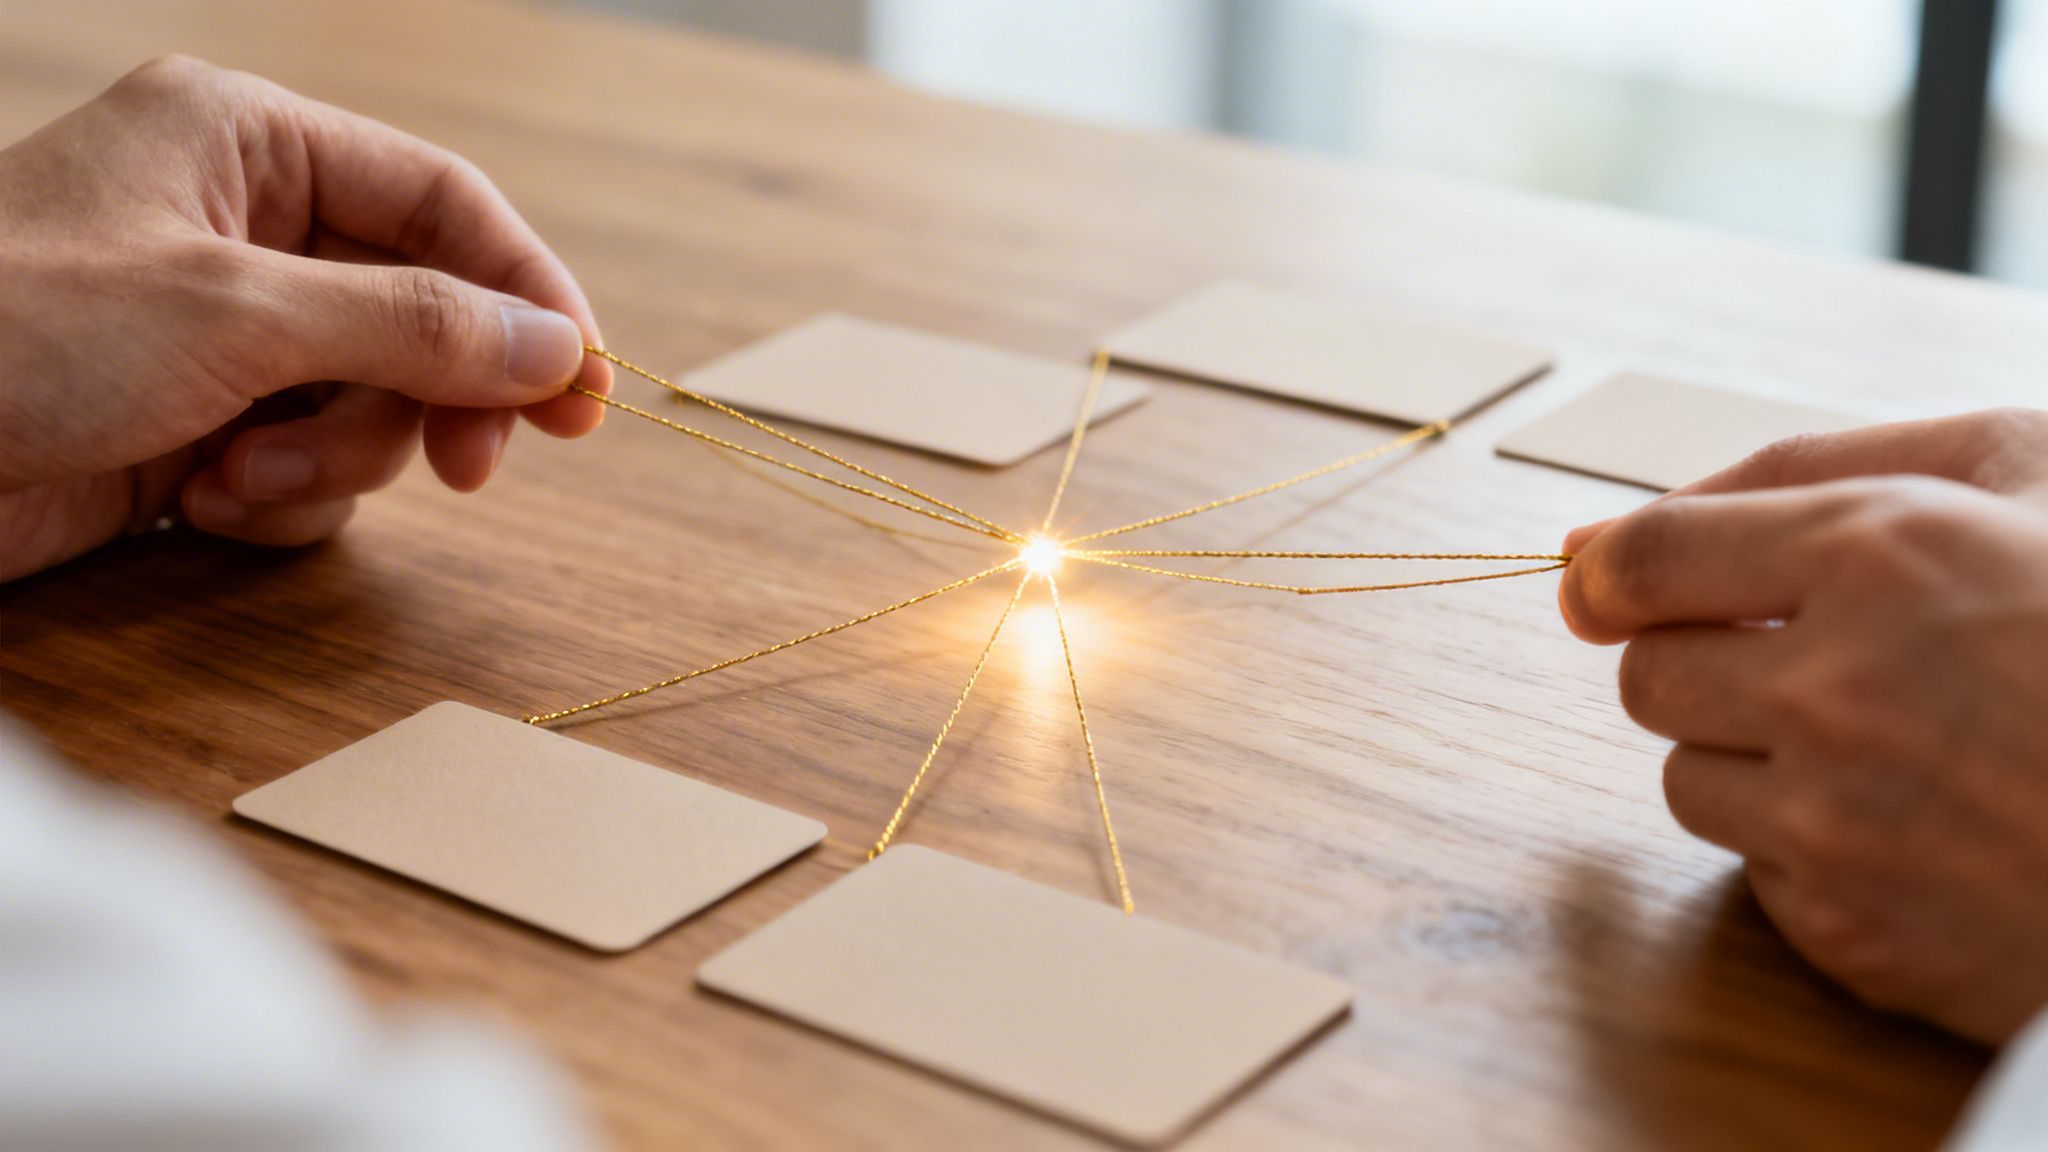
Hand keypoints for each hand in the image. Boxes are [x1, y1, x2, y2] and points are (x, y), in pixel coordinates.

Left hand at [0, 56, 611, 580]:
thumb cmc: (9, 332)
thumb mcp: (236, 314)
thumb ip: (413, 327)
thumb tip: (558, 347)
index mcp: (249, 144)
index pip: (445, 205)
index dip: (532, 295)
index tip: (590, 392)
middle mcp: (245, 230)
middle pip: (424, 316)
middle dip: (427, 401)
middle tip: (468, 473)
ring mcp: (221, 335)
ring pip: (373, 405)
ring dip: (328, 462)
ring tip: (232, 483)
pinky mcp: (196, 426)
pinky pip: (308, 467)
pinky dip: (275, 501)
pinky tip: (194, 503)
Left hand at [1559, 408, 2047, 1043]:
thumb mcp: (2025, 470)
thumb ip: (1808, 467)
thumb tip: (1599, 530)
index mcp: (1879, 554)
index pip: (1645, 558)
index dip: (1610, 571)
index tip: (1605, 584)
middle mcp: (1837, 692)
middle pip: (1648, 675)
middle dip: (1706, 660)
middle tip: (1820, 661)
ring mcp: (1842, 826)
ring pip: (1687, 779)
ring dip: (1757, 758)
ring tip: (1899, 746)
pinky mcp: (1858, 936)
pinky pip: (1760, 875)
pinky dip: (1815, 850)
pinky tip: (1927, 828)